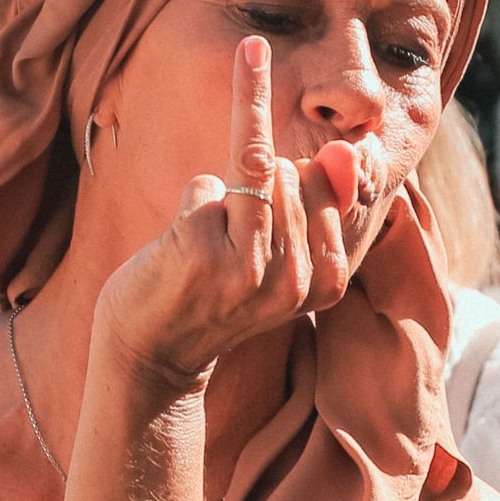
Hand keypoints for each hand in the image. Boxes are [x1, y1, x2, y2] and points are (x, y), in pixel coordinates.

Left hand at [95, 37, 377, 398]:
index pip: (324, 181)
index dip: (289, 185)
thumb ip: (322, 202)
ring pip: (254, 167)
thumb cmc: (223, 292)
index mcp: (328, 280)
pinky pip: (205, 183)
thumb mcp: (286, 258)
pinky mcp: (200, 248)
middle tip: (235, 244)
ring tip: (213, 246)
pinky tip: (184, 250)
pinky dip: (192, 202)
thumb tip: (344, 150)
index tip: (267, 225)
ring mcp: (247, 265)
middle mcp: (294, 279)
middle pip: (289, 169)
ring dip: (225, 195)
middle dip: (259, 188)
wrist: (155, 351)